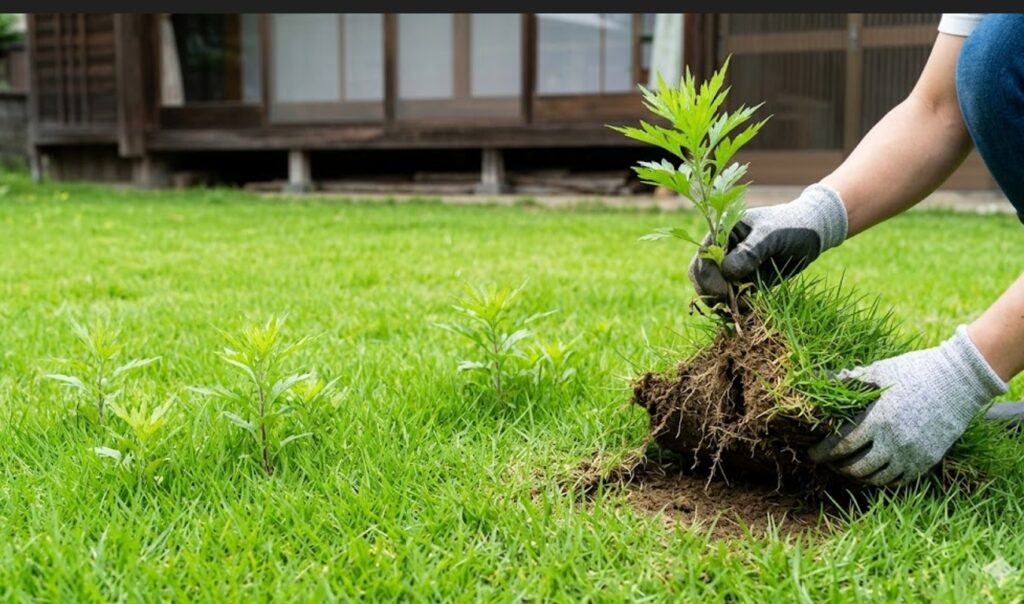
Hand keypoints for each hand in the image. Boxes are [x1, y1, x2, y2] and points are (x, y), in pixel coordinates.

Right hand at [688, 183, 847, 305]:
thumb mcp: (771, 234)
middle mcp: (722, 250)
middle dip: (710, 291)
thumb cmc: (791, 225)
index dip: (707, 275)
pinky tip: (749, 309)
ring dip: (722, 303)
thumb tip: (728, 272)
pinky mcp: (744, 282)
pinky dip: (736, 307)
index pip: (703, 256)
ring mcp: (732, 267)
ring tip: (740, 309)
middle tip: (728, 304)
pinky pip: (732, 298)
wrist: (812, 234)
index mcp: (722, 232)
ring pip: (713, 289)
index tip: (723, 291)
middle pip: (701, 275)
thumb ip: (749, 251)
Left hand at [809, 326, 1006, 486]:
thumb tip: (826, 381)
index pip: (842, 445)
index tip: (812, 454)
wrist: (959, 381)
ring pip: (877, 478)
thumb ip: (852, 380)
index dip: (823, 452)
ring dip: (857, 476)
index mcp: (878, 420)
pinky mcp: (927, 460)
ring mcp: (912, 454)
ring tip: (847, 469)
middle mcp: (894, 442)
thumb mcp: (880, 372)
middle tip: (828, 462)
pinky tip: (872, 472)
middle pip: (856, 467)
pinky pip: (899, 480)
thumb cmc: (915, 371)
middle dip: (837, 466)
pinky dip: (881, 480)